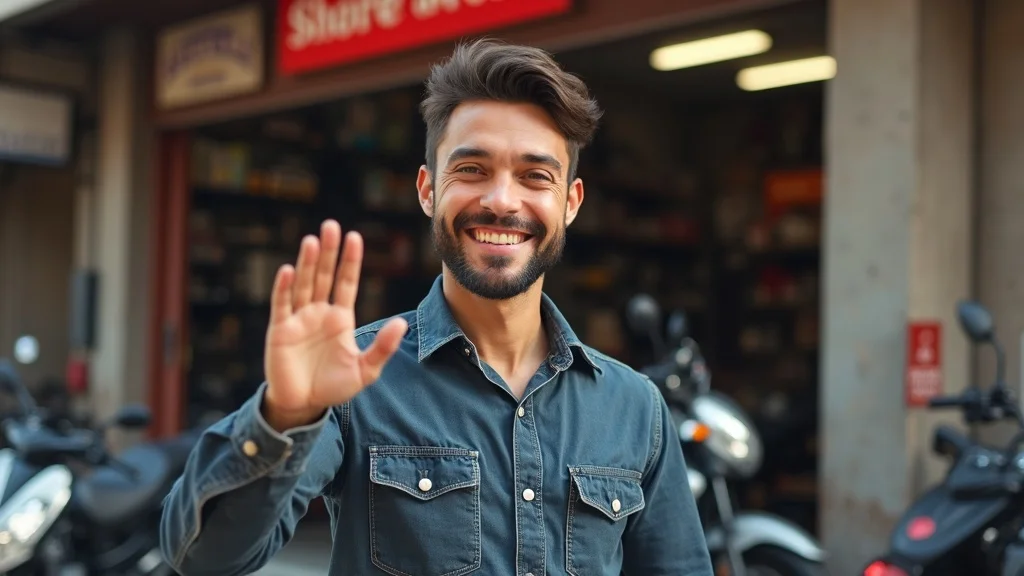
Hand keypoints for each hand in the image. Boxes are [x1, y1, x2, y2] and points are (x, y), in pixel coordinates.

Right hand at [262, 220, 407, 430]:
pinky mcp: (280, 330)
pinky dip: (284, 288)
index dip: (350, 261)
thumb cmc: (334, 387)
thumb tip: (402, 324)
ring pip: (303, 284)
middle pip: (324, 276)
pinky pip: (282, 305)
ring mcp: (298, 319)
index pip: (346, 282)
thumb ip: (383, 347)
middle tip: (331, 226)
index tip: (355, 237)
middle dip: (329, 252)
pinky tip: (288, 270)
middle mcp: (319, 312)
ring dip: (307, 263)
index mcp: (340, 318)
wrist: (304, 406)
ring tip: (313, 240)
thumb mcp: (365, 370)